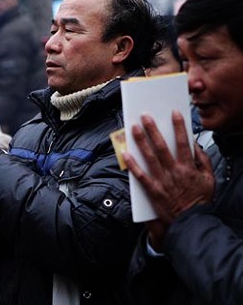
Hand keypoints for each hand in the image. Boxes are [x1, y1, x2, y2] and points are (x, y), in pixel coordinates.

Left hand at [123, 111, 214, 245]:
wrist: (191, 222)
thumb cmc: (199, 201)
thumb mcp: (209, 179)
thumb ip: (203, 161)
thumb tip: (195, 146)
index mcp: (188, 168)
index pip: (183, 143)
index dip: (178, 127)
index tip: (174, 113)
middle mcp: (174, 172)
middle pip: (162, 147)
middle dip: (153, 130)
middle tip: (145, 117)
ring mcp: (162, 181)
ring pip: (149, 157)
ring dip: (141, 142)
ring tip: (134, 129)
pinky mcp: (153, 191)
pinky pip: (140, 176)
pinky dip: (132, 165)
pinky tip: (126, 154)